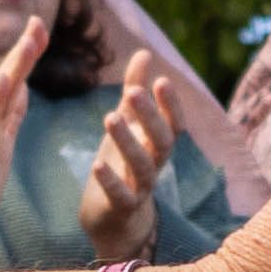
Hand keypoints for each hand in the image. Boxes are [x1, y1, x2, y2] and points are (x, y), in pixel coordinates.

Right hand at [0, 21, 49, 242]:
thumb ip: (8, 114)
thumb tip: (21, 86)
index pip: (11, 79)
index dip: (26, 54)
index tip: (40, 25)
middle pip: (2, 79)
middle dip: (21, 52)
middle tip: (38, 23)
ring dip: (10, 69)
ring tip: (26, 45)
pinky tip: (3, 84)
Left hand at [76, 54, 178, 264]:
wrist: (114, 219)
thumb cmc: (123, 164)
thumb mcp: (128, 125)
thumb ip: (135, 89)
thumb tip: (144, 52)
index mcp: (157, 144)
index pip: (173, 124)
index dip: (170, 105)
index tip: (161, 80)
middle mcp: (154, 165)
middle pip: (161, 142)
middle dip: (150, 117)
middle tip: (133, 92)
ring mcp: (140, 188)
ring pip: (141, 166)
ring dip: (127, 142)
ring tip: (110, 117)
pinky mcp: (120, 208)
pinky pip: (120, 196)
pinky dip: (111, 181)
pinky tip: (96, 163)